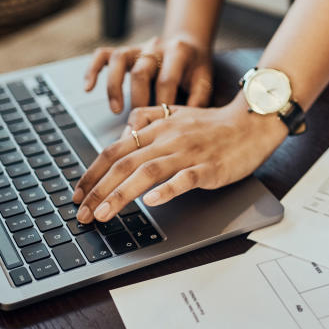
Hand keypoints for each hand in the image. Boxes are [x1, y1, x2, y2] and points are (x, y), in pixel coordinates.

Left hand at [72, 95, 287, 222]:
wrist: (251, 123)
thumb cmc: (214, 124)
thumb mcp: (176, 114)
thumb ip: (148, 120)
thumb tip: (124, 134)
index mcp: (157, 127)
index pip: (115, 150)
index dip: (92, 173)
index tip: (78, 194)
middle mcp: (168, 138)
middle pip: (125, 163)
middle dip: (98, 190)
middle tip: (82, 213)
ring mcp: (188, 153)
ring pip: (148, 172)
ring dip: (122, 194)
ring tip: (104, 214)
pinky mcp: (209, 167)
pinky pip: (185, 178)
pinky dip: (168, 189)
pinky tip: (153, 202)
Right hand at [84, 36, 213, 112]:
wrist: (189, 44)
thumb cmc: (195, 68)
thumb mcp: (204, 80)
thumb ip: (199, 99)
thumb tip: (186, 125)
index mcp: (178, 52)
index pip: (166, 79)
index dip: (162, 102)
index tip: (160, 125)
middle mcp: (155, 47)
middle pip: (141, 71)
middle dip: (139, 99)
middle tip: (139, 123)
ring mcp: (137, 48)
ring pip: (118, 60)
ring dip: (115, 87)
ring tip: (116, 110)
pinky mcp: (124, 51)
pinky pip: (103, 55)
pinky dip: (93, 70)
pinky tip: (88, 88)